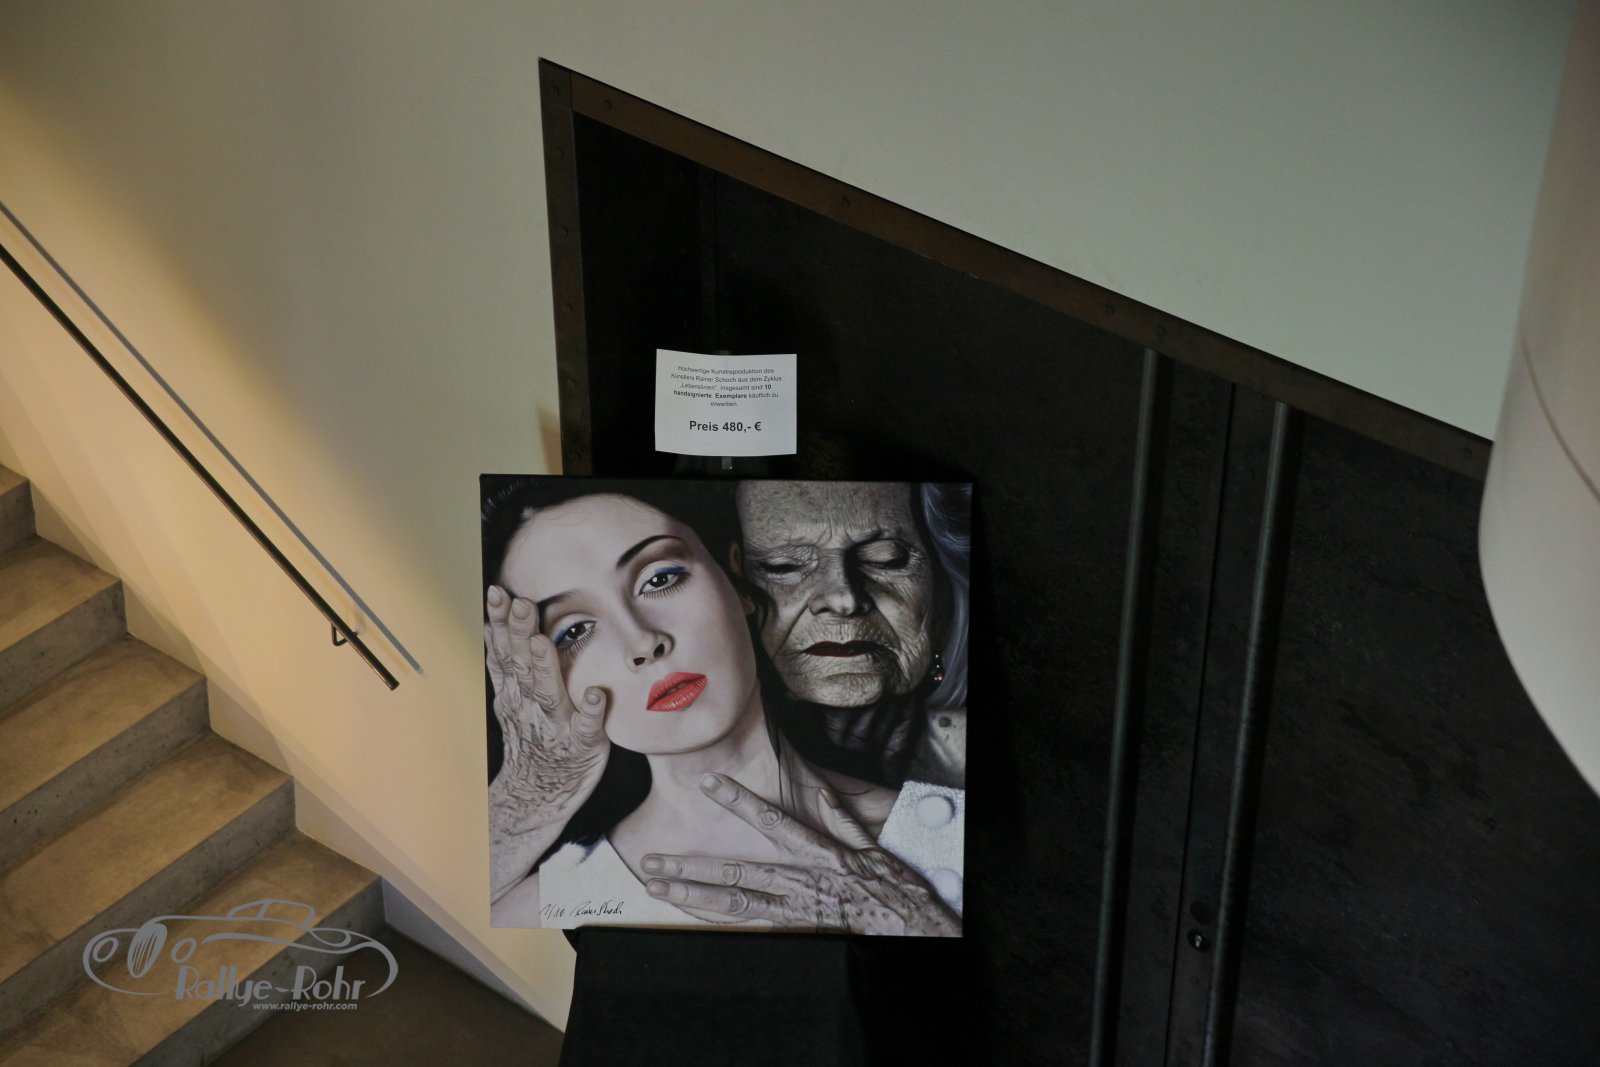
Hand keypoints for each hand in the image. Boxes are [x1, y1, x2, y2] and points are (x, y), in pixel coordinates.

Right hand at [486, 584, 608, 895]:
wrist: (537, 795)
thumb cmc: (533, 736)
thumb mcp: (513, 697)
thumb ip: (508, 659)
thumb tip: (495, 615)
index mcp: (516, 689)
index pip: (505, 650)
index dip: (500, 623)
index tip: (498, 592)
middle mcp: (531, 705)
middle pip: (523, 665)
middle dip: (519, 634)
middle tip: (520, 603)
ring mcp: (556, 725)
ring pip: (548, 693)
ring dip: (545, 667)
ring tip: (542, 642)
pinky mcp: (583, 746)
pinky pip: (588, 729)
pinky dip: (590, 713)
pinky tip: (596, 695)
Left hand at [640, 773, 959, 936]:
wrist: (912, 931)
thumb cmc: (896, 891)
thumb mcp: (874, 848)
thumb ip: (842, 818)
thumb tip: (818, 790)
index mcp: (820, 855)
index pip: (772, 822)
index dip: (739, 802)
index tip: (709, 784)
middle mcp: (802, 882)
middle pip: (737, 871)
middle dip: (691, 866)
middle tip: (652, 861)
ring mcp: (796, 910)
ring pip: (736, 902)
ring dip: (693, 896)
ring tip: (658, 889)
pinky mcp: (797, 931)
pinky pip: (751, 926)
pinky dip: (719, 921)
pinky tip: (693, 915)